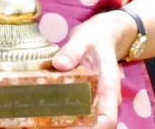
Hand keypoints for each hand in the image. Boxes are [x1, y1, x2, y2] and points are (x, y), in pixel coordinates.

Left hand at [52, 13, 125, 128]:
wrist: (105, 35)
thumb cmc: (95, 37)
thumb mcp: (83, 39)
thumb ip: (72, 51)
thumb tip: (59, 64)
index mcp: (109, 85)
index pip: (108, 117)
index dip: (95, 128)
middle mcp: (106, 98)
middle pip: (97, 125)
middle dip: (77, 128)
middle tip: (50, 124)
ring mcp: (97, 99)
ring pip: (88, 121)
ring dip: (71, 124)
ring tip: (45, 122)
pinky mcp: (88, 97)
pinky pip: (80, 113)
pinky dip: (66, 117)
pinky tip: (47, 116)